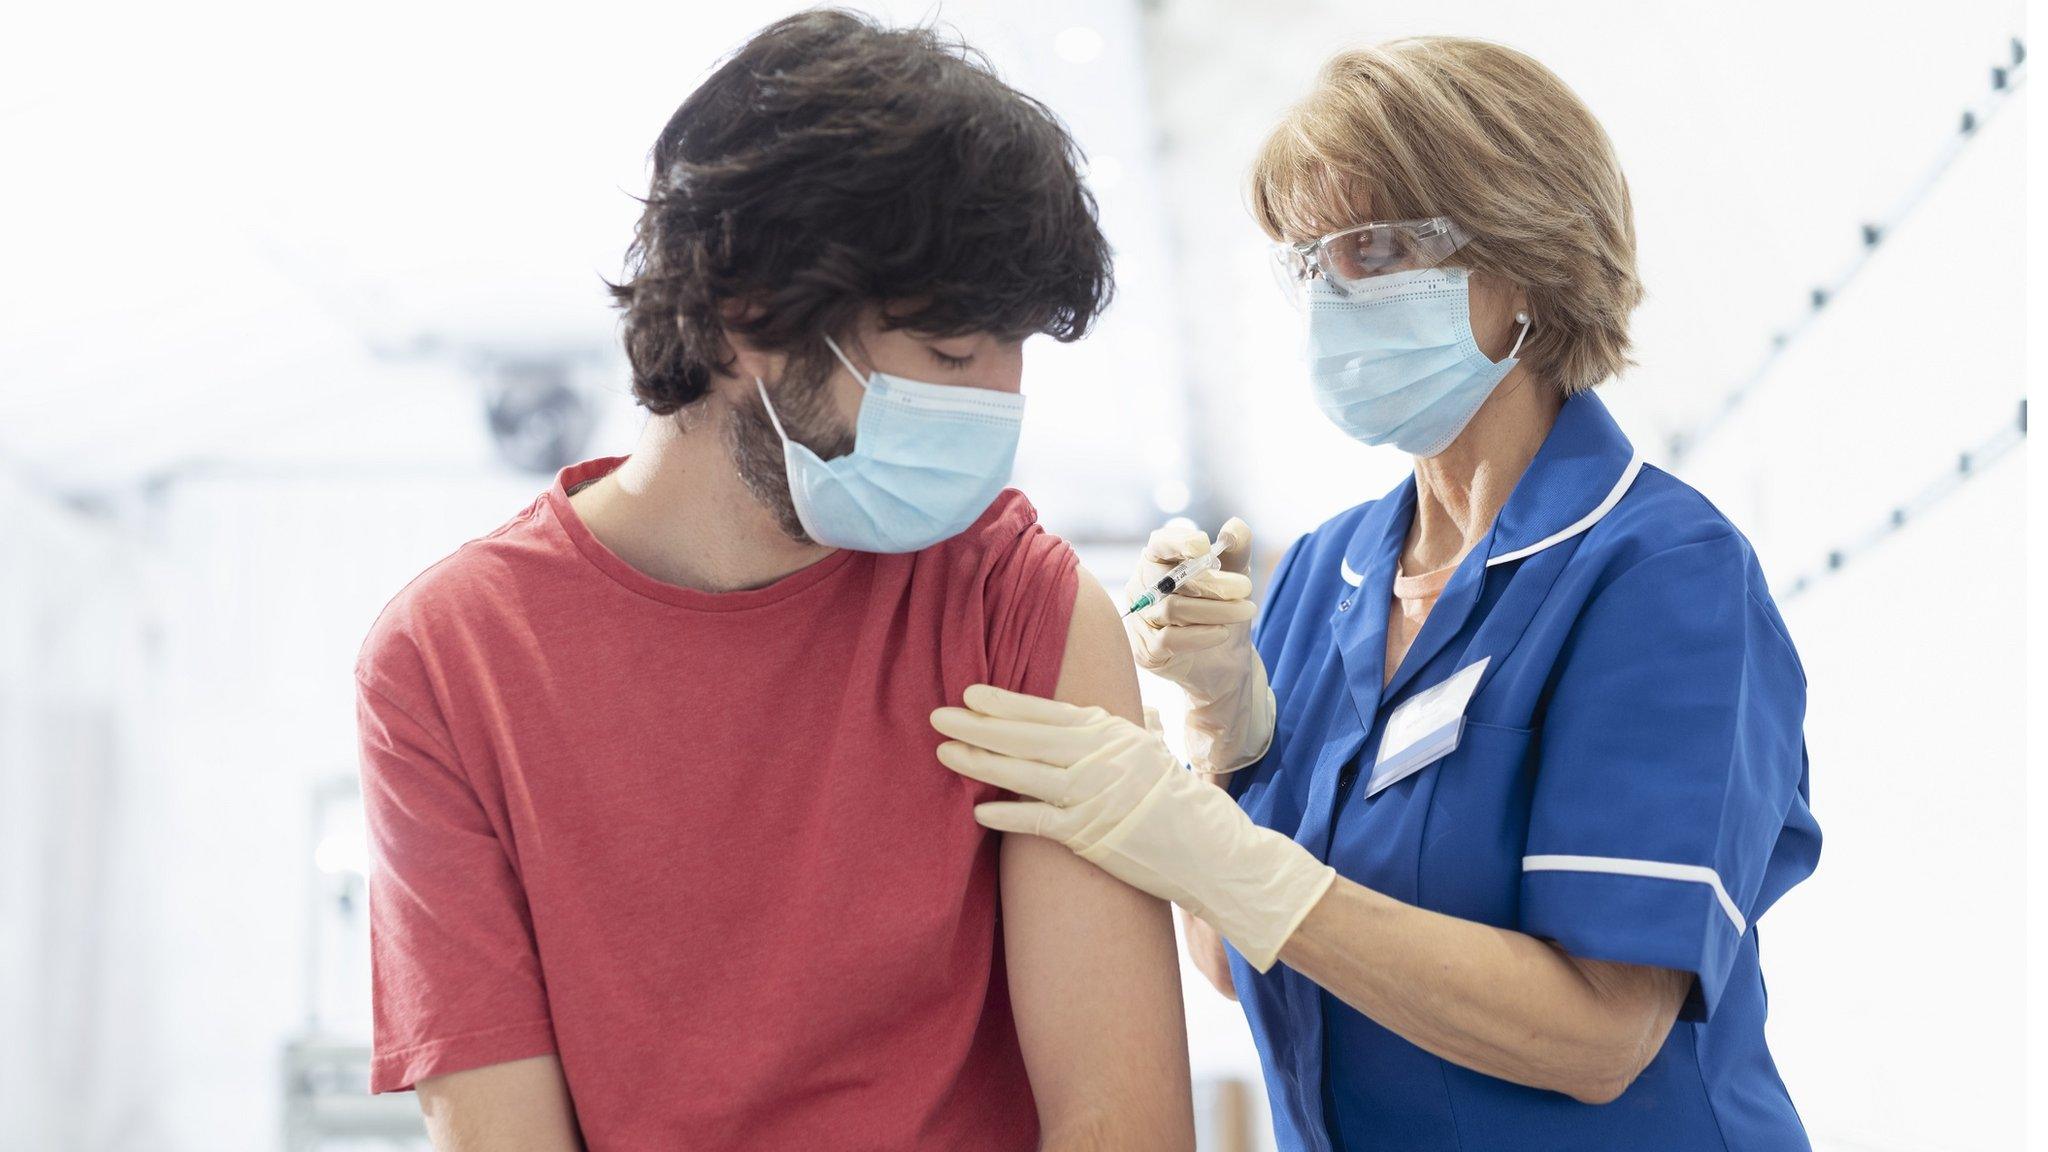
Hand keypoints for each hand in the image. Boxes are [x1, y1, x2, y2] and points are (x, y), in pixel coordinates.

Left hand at [932, 684, 1334, 971]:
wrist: (1216, 853)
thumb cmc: (1179, 804)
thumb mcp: (1146, 754)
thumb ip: (1107, 738)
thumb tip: (1072, 723)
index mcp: (1113, 734)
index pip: (1049, 711)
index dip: (1007, 703)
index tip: (971, 693)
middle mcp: (1102, 759)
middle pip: (1028, 737)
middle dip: (979, 726)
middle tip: (939, 715)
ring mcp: (1096, 797)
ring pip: (1025, 773)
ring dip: (981, 763)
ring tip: (945, 752)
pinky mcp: (1093, 836)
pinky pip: (1039, 823)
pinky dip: (1007, 815)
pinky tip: (977, 810)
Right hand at [1123, 518, 1275, 772]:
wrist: (1223, 660)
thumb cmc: (1223, 609)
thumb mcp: (1235, 575)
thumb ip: (1236, 549)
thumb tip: (1235, 527)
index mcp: (1158, 561)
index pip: (1159, 543)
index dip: (1178, 542)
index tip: (1204, 547)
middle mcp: (1142, 588)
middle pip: (1168, 579)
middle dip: (1211, 582)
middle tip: (1246, 587)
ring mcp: (1141, 621)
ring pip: (1173, 609)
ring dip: (1217, 610)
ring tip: (1247, 610)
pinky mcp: (1147, 651)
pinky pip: (1169, 639)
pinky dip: (1201, 634)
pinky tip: (1224, 633)